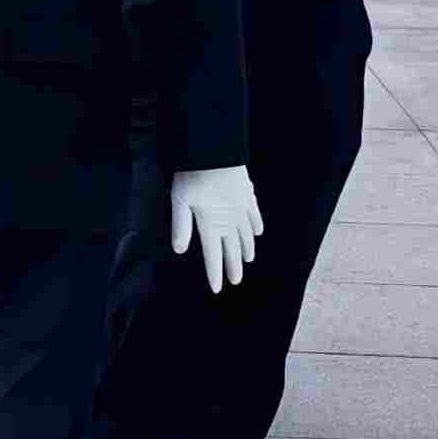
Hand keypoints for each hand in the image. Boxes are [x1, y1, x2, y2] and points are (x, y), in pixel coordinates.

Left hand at [169, 166, 262, 293]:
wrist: (215, 149)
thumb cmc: (193, 174)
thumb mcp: (179, 200)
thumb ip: (181, 226)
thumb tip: (180, 251)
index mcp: (210, 223)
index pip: (213, 254)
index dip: (215, 273)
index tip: (218, 289)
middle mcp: (229, 219)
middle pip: (232, 248)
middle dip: (233, 266)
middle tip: (235, 281)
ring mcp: (241, 208)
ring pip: (246, 234)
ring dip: (246, 249)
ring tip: (247, 261)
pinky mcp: (247, 194)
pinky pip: (255, 215)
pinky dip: (256, 227)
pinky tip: (258, 233)